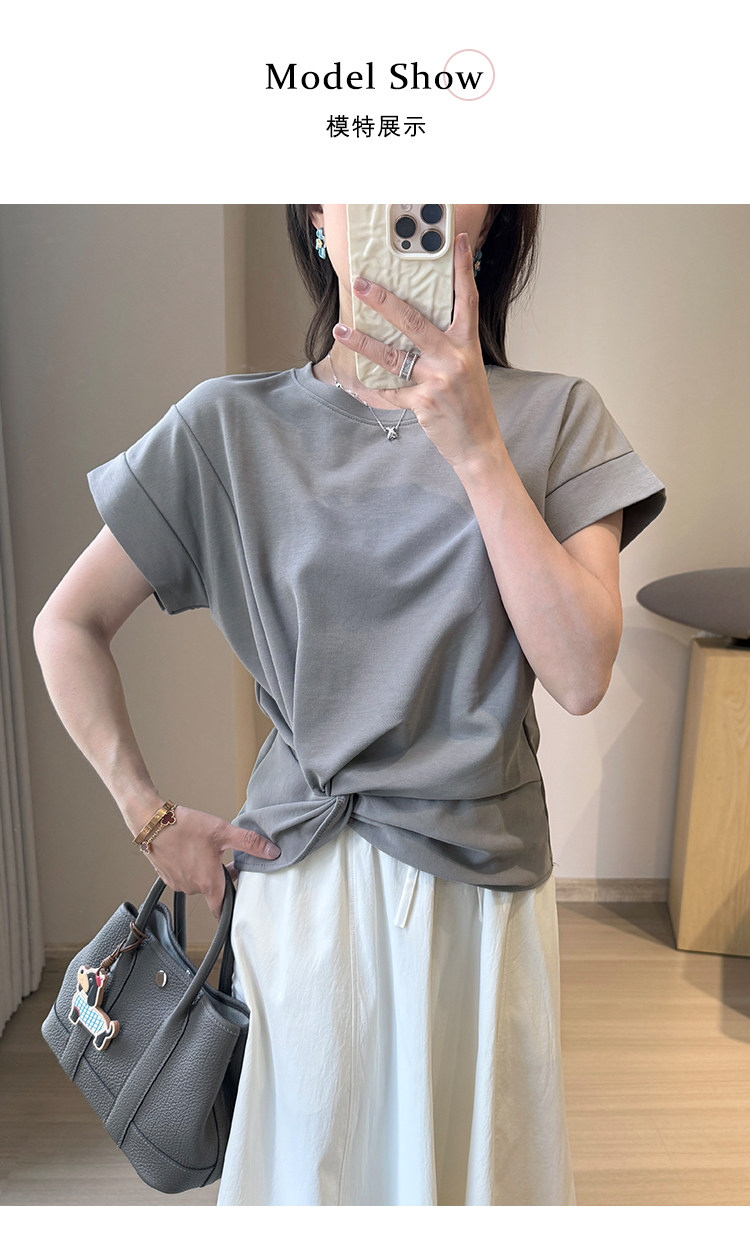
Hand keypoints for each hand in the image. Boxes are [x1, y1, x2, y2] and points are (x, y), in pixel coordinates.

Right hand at [144, 805, 280, 918]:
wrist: (152, 821)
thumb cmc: (185, 826)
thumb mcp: (223, 831)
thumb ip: (249, 843)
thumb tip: (272, 852)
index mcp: (208, 882)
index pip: (221, 909)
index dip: (231, 907)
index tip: (237, 902)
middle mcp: (192, 887)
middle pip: (212, 890)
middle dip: (221, 878)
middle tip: (227, 859)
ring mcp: (177, 883)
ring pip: (198, 882)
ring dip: (205, 871)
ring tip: (207, 850)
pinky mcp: (166, 876)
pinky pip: (184, 876)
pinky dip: (190, 867)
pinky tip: (191, 849)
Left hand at [333, 232, 506, 473]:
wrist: (478, 443)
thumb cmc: (470, 403)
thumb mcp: (467, 366)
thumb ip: (446, 345)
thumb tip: (414, 325)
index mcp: (467, 343)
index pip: (466, 298)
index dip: (461, 268)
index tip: (454, 241)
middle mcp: (453, 357)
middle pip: (413, 321)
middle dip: (382, 300)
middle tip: (360, 284)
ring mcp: (437, 380)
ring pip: (391, 355)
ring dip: (362, 342)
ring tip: (341, 330)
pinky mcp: (423, 402)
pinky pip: (389, 391)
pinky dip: (370, 389)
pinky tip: (353, 383)